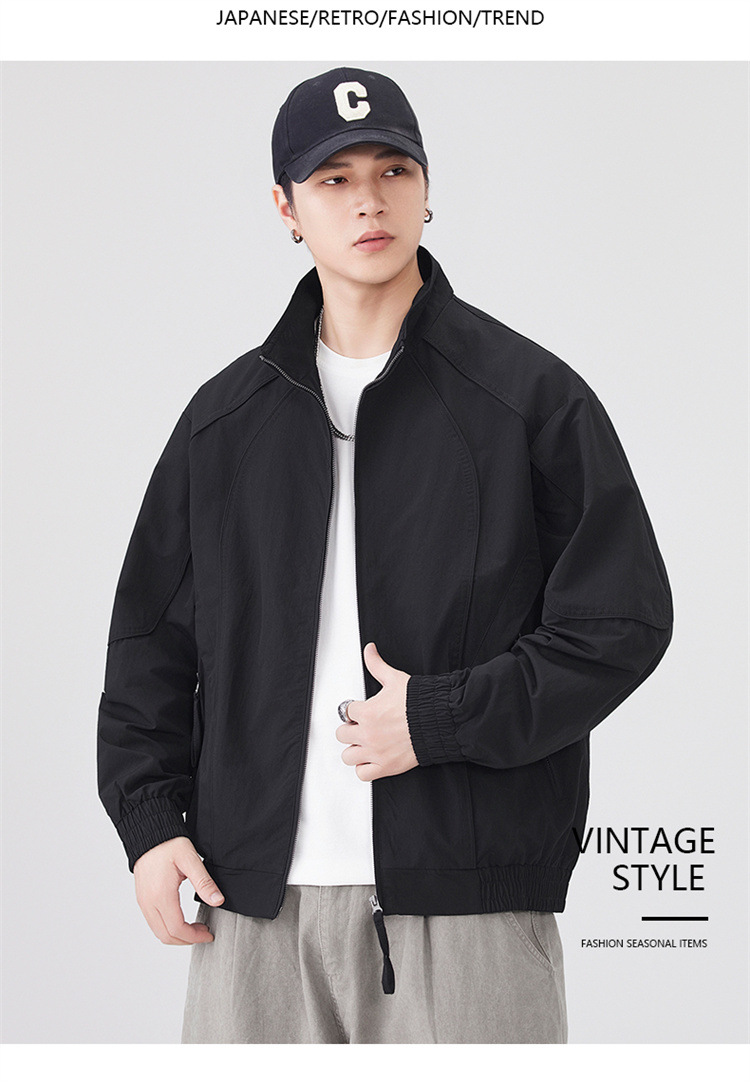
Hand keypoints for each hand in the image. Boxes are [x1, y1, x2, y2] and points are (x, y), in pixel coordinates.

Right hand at [133, 836, 224, 944]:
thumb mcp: (191, 860)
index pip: (177, 928)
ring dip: (177, 935)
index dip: (194, 936)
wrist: (148, 833)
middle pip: (166, 936)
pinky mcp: (142, 899)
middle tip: (204, 932)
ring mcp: (143, 902)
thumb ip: (204, 882)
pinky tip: (181, 920)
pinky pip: (153, 922)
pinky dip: (167, 928)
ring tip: (195, 927)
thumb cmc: (168, 843)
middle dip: (186, 939)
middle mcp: (148, 902)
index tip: (209, 934)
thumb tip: (218, 901)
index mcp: (161, 895)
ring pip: (158, 932)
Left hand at [335, 642, 417, 780]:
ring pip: (348, 756)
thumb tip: (369, 650)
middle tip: (363, 727)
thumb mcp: (395, 678)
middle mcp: (367, 734)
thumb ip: (377, 665)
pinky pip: (362, 774)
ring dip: (354, 749)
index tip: (362, 711)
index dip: (354, 710)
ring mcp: (375, 752)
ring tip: (364, 743)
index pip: (346, 711)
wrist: (440, 721)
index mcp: (367, 712)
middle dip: (351, 729)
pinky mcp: (386, 767)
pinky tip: (371, 759)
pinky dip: (364, 768)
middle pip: (341, 734)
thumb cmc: (419, 702)